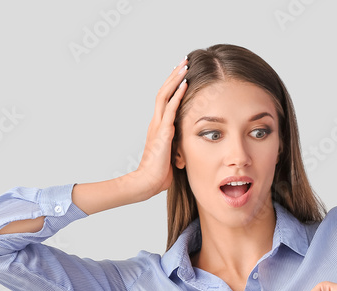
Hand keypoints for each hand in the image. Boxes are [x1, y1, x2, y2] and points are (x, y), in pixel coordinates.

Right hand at [129, 57, 188, 199]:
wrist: (147, 182)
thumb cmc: (160, 173)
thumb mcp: (172, 155)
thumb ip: (178, 146)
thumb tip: (189, 146)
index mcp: (159, 127)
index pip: (165, 100)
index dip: (173, 86)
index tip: (182, 74)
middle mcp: (156, 122)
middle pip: (164, 91)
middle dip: (174, 75)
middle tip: (184, 61)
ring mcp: (158, 125)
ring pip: (165, 95)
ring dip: (175, 79)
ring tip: (184, 65)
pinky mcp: (162, 132)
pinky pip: (170, 108)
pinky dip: (178, 94)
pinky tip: (185, 84)